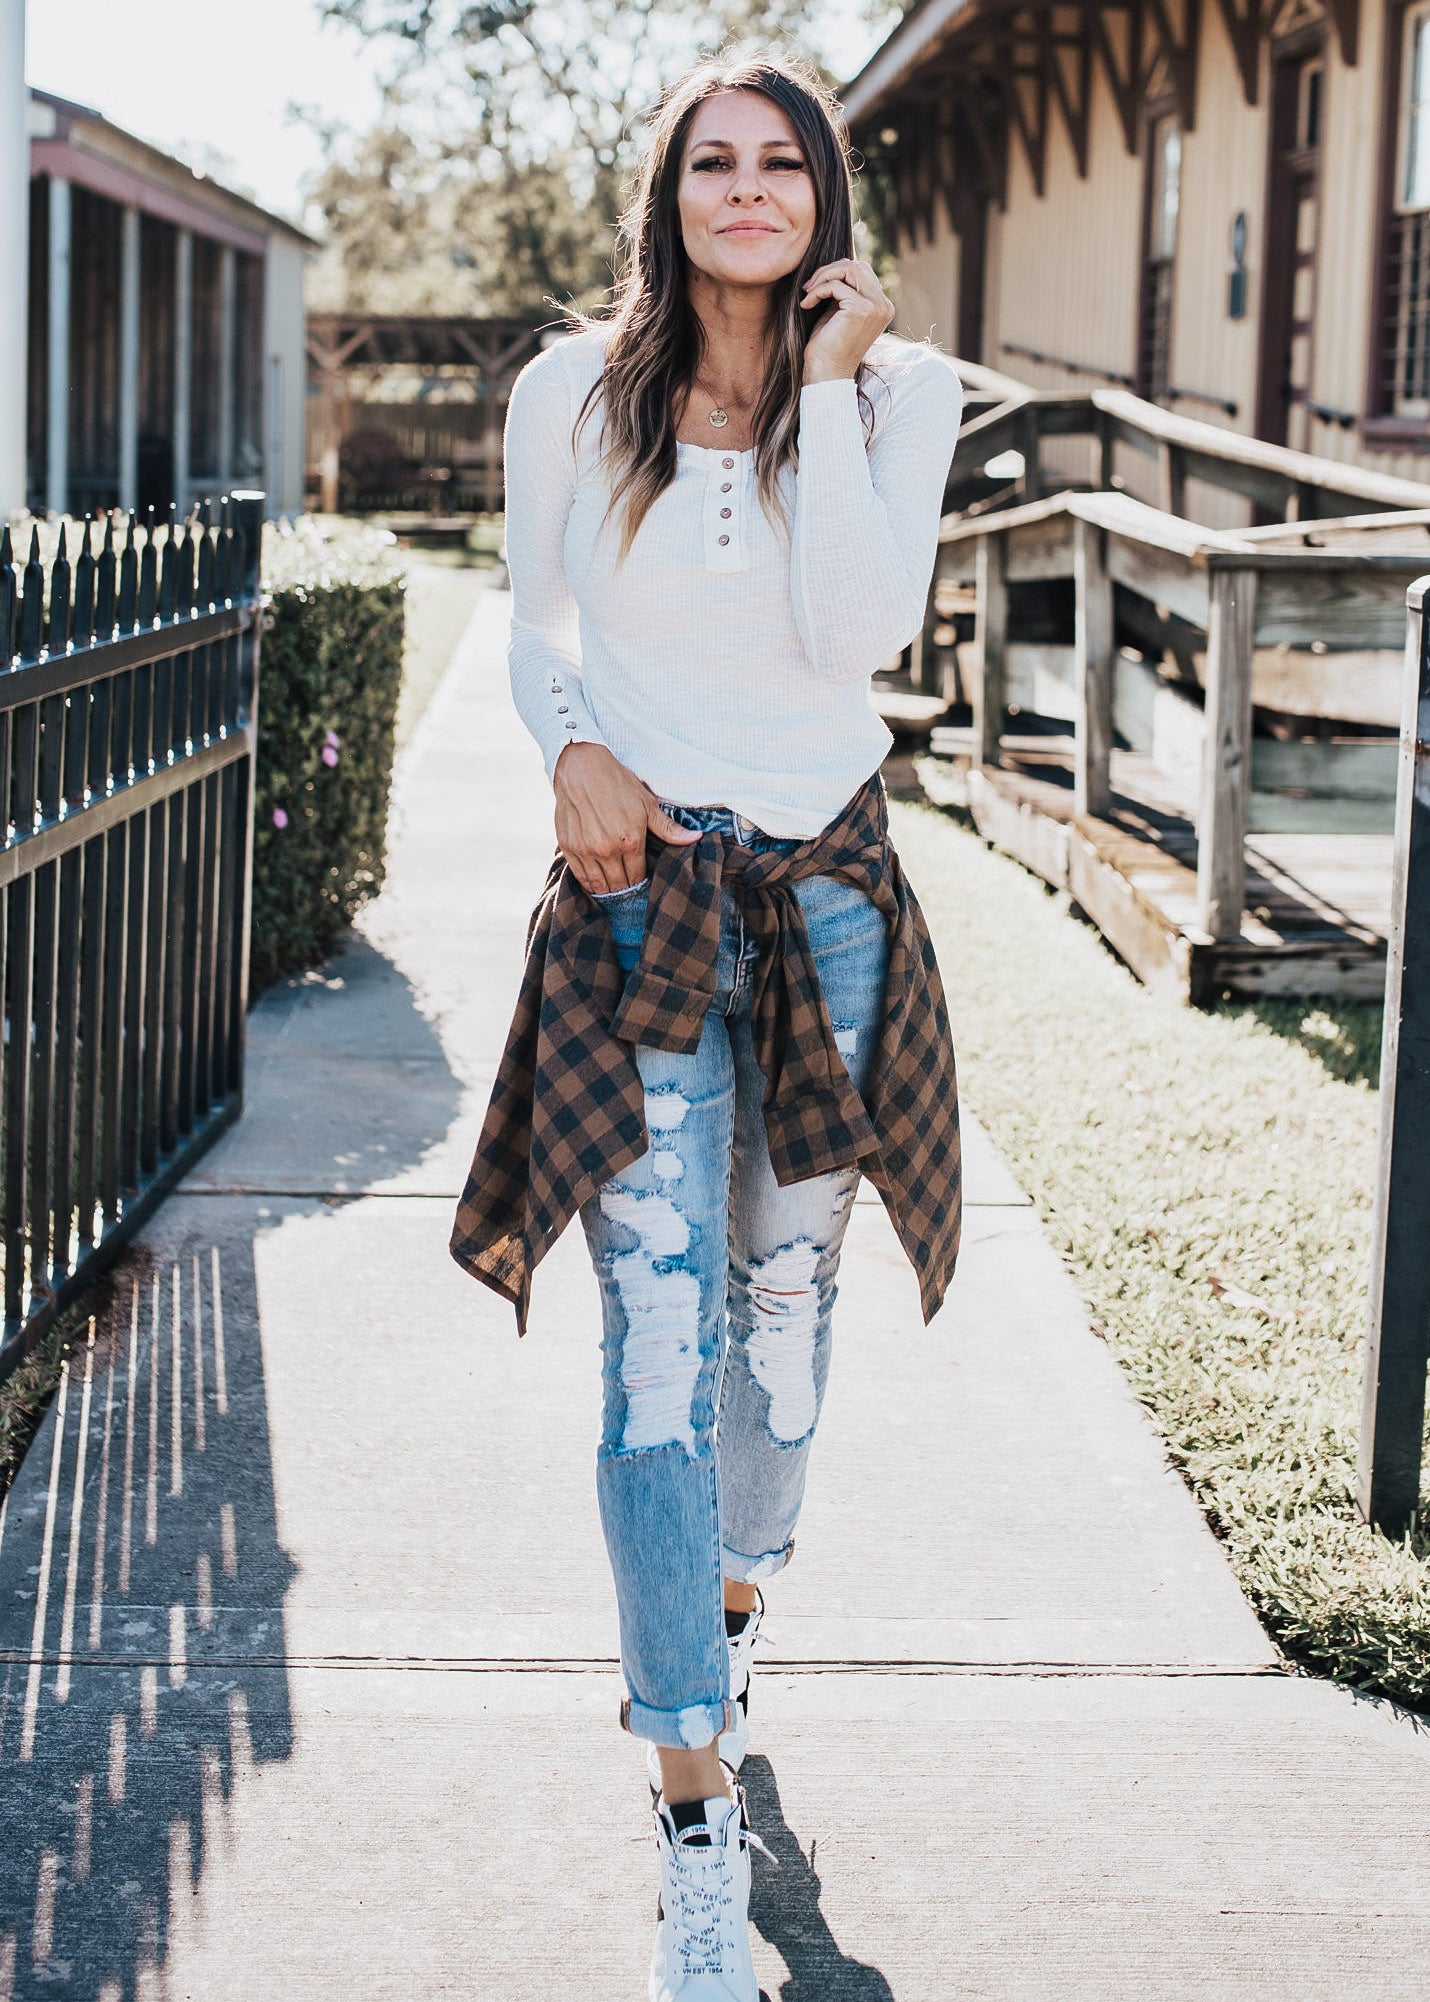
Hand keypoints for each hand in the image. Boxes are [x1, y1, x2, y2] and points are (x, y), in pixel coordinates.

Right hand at [553, 742, 698, 895]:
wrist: (581, 767)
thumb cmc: (617, 783)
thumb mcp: (647, 804)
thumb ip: (668, 828)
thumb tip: (696, 838)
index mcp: (630, 841)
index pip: (637, 876)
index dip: (641, 881)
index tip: (641, 880)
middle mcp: (607, 850)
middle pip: (619, 884)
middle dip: (625, 888)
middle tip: (628, 886)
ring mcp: (586, 850)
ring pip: (599, 885)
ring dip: (608, 889)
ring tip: (614, 886)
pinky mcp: (569, 847)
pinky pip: (580, 876)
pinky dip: (589, 882)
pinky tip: (596, 880)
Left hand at [799, 257, 894, 383]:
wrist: (826, 374)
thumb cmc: (828, 347)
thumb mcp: (839, 312)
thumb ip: (844, 290)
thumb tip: (838, 264)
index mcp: (882, 307)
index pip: (863, 272)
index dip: (837, 272)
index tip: (815, 286)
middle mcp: (883, 306)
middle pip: (858, 265)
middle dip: (830, 270)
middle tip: (809, 286)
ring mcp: (875, 307)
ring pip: (850, 268)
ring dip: (824, 276)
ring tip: (808, 292)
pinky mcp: (861, 310)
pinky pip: (836, 285)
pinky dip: (817, 291)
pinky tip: (806, 304)